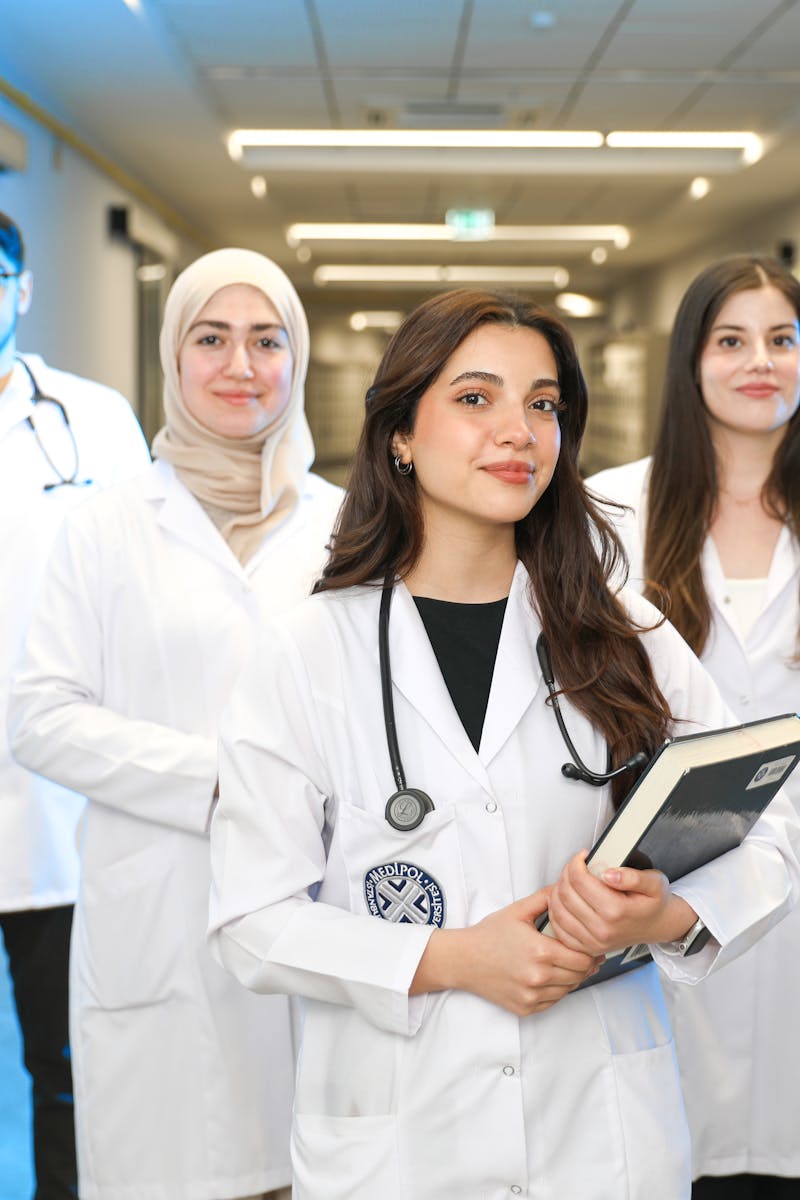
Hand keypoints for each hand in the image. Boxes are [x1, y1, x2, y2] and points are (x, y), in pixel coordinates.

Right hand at [411, 889, 602, 1015]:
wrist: (464, 960)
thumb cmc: (490, 934)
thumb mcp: (518, 910)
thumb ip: (545, 898)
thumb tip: (566, 888)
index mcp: (540, 952)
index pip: (583, 959)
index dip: (590, 952)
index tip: (588, 945)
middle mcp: (538, 977)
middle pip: (579, 976)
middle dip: (584, 964)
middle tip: (582, 953)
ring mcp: (532, 996)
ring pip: (568, 990)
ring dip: (571, 977)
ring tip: (564, 963)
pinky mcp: (526, 1008)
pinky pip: (553, 1001)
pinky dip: (556, 990)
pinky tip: (548, 976)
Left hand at [547, 851, 695, 954]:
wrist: (658, 925)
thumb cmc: (654, 903)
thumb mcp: (653, 883)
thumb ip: (633, 876)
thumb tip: (609, 874)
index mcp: (617, 911)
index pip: (580, 881)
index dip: (576, 863)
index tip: (582, 856)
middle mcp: (603, 930)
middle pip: (566, 894)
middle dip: (566, 874)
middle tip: (575, 866)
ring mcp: (594, 942)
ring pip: (558, 911)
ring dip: (558, 891)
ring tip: (569, 881)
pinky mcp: (587, 948)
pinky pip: (559, 930)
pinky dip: (556, 912)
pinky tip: (564, 900)